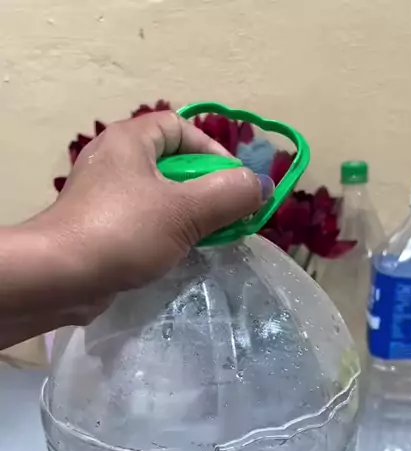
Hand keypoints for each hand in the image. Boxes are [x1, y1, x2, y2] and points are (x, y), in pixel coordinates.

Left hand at [0, 111, 271, 348]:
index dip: (213, 151)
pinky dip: (166, 234)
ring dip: (189, 216)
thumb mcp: (185, 211)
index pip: (180, 127)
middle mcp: (115, 160)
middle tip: (227, 218)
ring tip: (209, 240)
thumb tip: (261, 186)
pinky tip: (179, 255)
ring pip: (160, 197)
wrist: (61, 276)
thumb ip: (229, 194)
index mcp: (130, 140)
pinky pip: (144, 222)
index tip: (235, 185)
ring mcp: (105, 196)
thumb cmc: (123, 232)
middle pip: (173, 164)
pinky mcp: (101, 228)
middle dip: (206, 189)